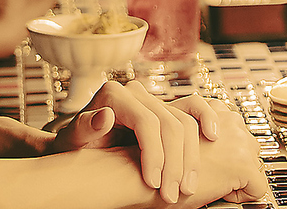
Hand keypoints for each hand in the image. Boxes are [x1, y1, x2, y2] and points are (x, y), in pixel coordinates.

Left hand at [49, 81, 259, 204]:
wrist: (82, 144)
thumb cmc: (76, 145)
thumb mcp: (73, 140)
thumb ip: (85, 127)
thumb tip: (104, 116)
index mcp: (114, 95)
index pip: (146, 122)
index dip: (154, 155)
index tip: (152, 184)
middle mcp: (135, 92)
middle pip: (169, 124)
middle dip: (175, 163)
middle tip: (172, 195)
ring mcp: (152, 99)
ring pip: (185, 121)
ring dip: (191, 157)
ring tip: (187, 187)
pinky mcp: (165, 110)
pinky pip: (193, 109)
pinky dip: (206, 120)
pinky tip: (213, 138)